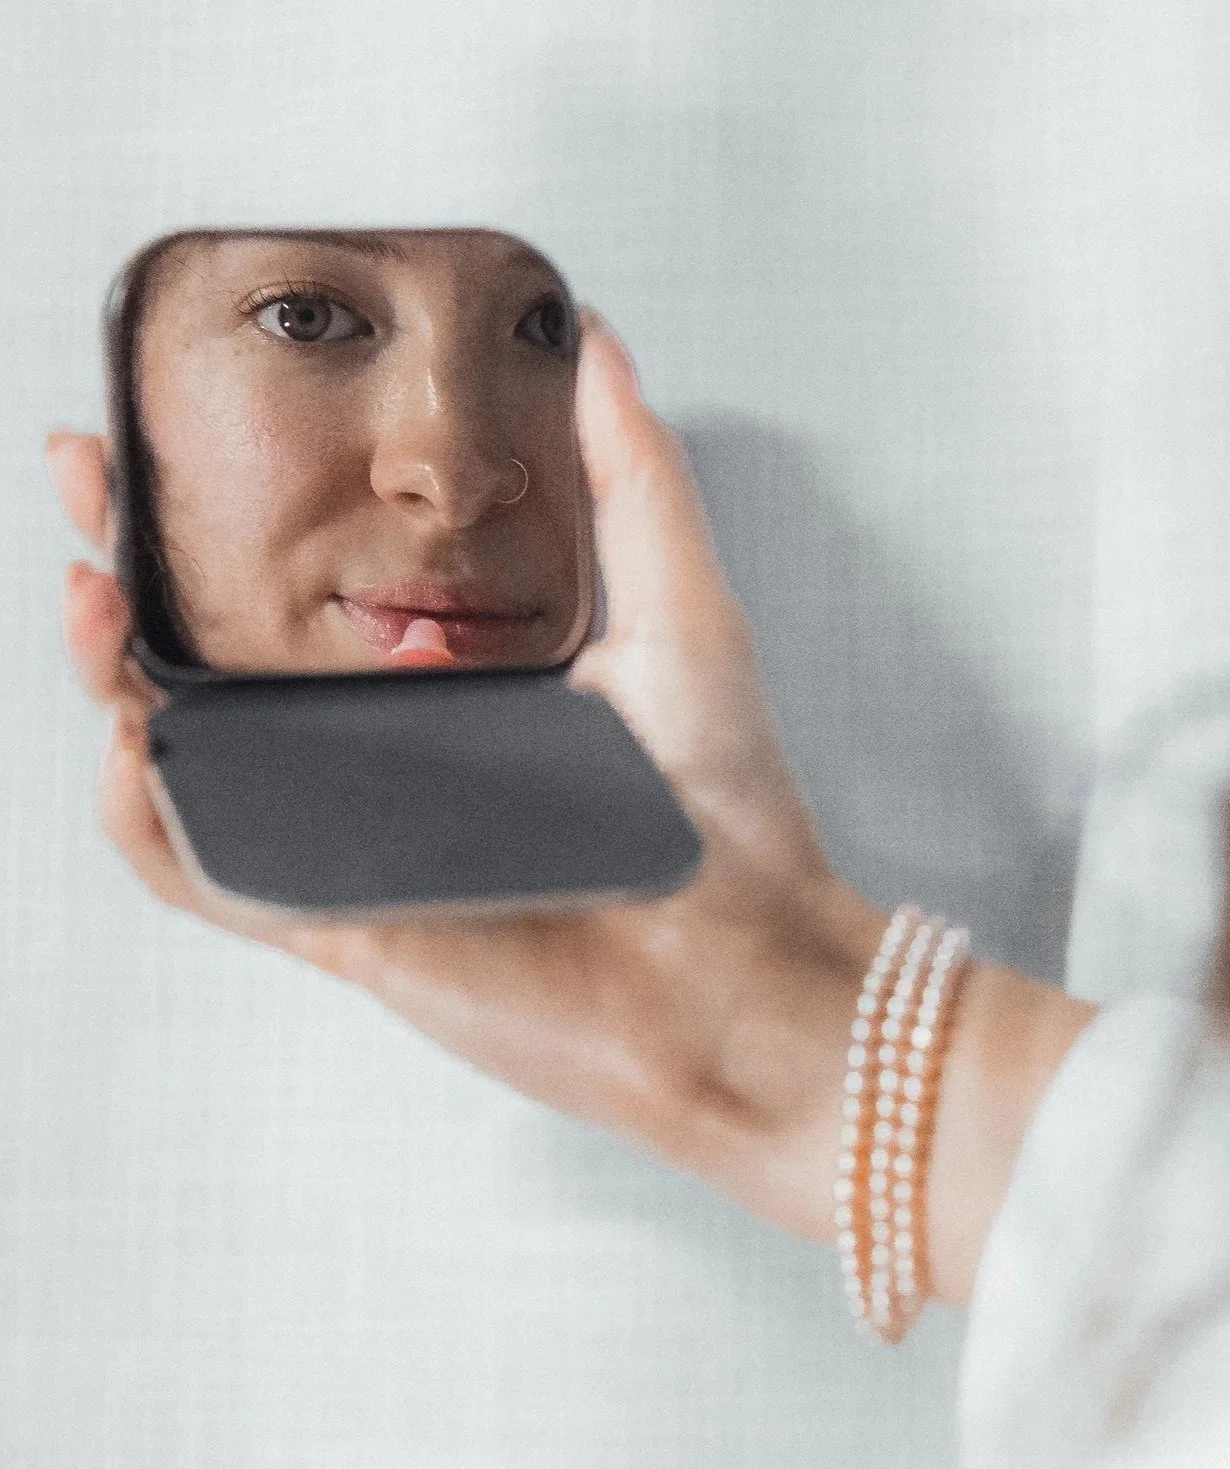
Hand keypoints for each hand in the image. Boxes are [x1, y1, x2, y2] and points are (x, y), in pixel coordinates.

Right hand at [52, 313, 1095, 1300]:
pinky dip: (150, 819)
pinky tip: (136, 737)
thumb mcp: (679, 610)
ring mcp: (359, 844)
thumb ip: (632, 478)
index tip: (173, 423)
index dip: (225, 512)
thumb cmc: (726, 809)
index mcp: (453, 688)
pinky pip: (213, 877)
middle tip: (88, 473)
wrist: (744, 968)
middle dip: (134, 562)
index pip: (305, 589)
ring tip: (92, 586)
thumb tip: (593, 342)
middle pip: (224, 660)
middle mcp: (393, 762)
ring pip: (196, 761)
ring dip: (115, 676)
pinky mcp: (347, 923)